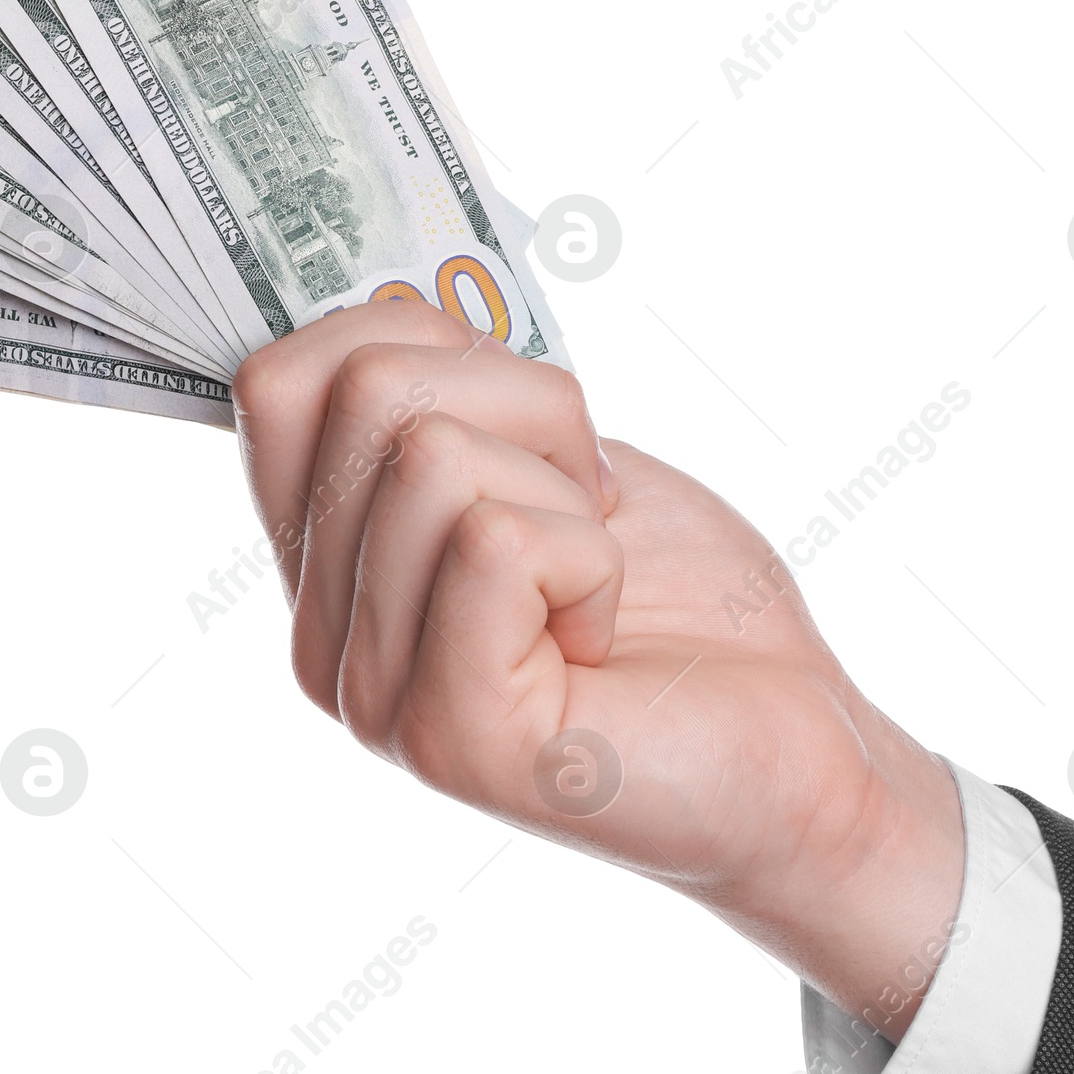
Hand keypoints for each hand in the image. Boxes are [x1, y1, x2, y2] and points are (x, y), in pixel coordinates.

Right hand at [232, 301, 964, 1036]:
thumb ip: (441, 405)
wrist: (798, 752)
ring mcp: (376, 697)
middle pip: (365, 392)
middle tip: (583, 511)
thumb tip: (374, 321)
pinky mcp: (452, 737)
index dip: (419, 342)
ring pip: (432, 456)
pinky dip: (593, 560)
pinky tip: (601, 638)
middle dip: (523, 407)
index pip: (276, 383)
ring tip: (594, 587)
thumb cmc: (683, 606)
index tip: (517, 426)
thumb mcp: (548, 461)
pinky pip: (498, 542)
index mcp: (328, 568)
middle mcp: (326, 639)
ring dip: (564, 496)